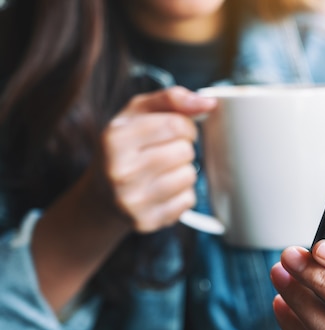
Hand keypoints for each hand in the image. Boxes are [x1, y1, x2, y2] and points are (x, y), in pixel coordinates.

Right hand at [93, 87, 215, 232]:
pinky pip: (188, 201)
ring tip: (165, 170)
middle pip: (185, 151)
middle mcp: (120, 171)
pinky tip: (164, 190)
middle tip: (168, 152)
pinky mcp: (146, 221)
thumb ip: (171, 99)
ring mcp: (132, 200)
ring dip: (185, 171)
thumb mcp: (137, 113)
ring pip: (190, 176)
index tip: (178, 130)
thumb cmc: (125, 147)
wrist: (102, 195)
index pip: (176, 124)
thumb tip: (209, 102)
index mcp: (115, 138)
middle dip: (184, 148)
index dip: (186, 125)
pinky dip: (183, 194)